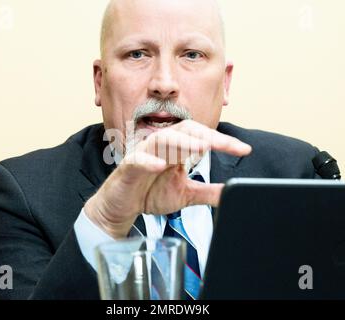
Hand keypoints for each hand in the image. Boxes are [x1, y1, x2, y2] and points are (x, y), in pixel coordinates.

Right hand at [84, 120, 251, 237]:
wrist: (122, 206)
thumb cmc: (150, 193)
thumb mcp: (186, 194)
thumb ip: (208, 191)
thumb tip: (232, 191)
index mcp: (176, 151)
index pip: (201, 137)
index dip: (223, 142)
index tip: (244, 150)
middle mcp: (162, 147)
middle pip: (184, 130)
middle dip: (207, 135)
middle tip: (228, 145)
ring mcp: (144, 155)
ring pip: (162, 139)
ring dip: (181, 142)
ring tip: (201, 147)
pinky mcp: (128, 167)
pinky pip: (137, 160)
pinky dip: (148, 161)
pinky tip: (159, 165)